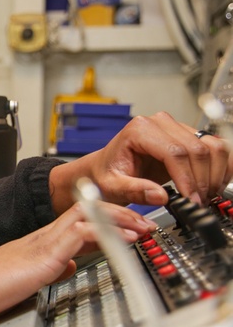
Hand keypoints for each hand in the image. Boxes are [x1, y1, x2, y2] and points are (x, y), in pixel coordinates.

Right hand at [0, 201, 154, 326]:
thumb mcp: (27, 281)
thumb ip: (50, 271)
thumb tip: (70, 268)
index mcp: (40, 244)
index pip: (80, 222)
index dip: (107, 221)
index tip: (130, 228)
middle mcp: (43, 237)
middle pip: (87, 211)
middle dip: (120, 214)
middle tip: (145, 223)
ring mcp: (43, 243)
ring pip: (87, 216)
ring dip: (118, 218)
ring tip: (142, 226)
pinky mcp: (43, 254)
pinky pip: (79, 233)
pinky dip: (104, 231)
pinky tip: (122, 237)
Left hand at [49, 112, 232, 212]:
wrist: (107, 168)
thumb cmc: (106, 174)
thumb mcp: (112, 186)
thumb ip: (134, 191)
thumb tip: (159, 197)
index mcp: (139, 130)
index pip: (174, 152)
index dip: (187, 178)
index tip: (191, 200)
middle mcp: (160, 123)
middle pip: (196, 150)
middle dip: (202, 180)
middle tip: (198, 203)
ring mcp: (177, 127)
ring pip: (212, 147)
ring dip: (214, 174)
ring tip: (205, 196)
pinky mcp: (188, 136)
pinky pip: (216, 148)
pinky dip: (220, 167)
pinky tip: (213, 186)